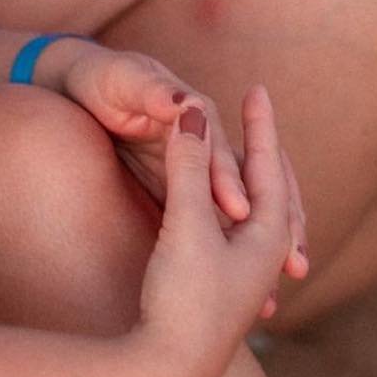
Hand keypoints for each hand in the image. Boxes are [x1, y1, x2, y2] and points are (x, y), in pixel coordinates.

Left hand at [47, 41, 307, 285]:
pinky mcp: (179, 192)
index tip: (236, 210)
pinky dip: (229, 255)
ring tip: (270, 297)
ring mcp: (195, 170)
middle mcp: (204, 144)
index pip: (220, 151)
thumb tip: (184, 101)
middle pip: (248, 186)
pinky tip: (244, 293)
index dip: (228, 179)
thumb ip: (153, 90)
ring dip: (263, 249)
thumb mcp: (125, 79)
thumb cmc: (104, 80)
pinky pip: (211, 225)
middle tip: (294, 262)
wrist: (82, 86)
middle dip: (276, 223)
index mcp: (197, 112)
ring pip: (238, 211)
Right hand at [131, 87, 300, 376]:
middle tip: (259, 114)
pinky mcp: (221, 295)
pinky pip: (238, 234)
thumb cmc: (182, 299)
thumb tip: (192, 107)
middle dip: (266, 151)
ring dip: (253, 180)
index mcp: (266, 236)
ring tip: (247, 156)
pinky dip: (233, 207)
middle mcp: (264, 258)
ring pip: (258, 214)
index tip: (257, 88)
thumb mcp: (185, 224)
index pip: (269, 165)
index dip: (260, 125)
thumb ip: (188, 165)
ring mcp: (245, 280)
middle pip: (275, 191)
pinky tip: (218, 213)